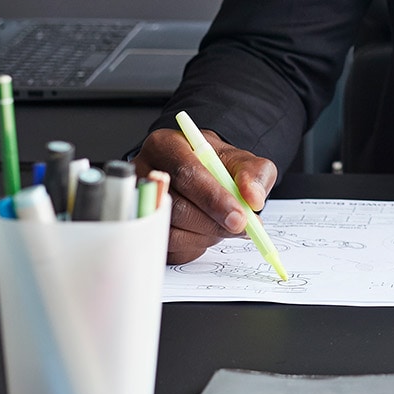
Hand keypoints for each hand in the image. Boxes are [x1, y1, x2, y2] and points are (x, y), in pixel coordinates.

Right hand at [132, 127, 277, 264]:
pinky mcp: (143, 229)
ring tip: (223, 225)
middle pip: (176, 206)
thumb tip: (253, 199)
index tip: (239, 216)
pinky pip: (169, 247)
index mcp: (166, 145)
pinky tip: (206, 232)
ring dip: (205, 235)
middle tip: (239, 227)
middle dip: (213, 222)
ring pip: (171, 231)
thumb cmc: (217, 166)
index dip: (214, 198)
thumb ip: (254, 174)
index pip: (186, 173)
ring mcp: (139, 203)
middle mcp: (145, 173)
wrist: (204, 175)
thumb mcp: (241, 161)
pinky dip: (195, 245)